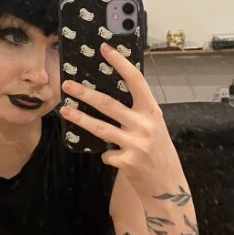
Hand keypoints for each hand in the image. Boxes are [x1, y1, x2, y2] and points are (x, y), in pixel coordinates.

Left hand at [59, 42, 182, 197]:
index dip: (120, 63)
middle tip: (67, 84)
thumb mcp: (154, 126)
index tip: (105, 49)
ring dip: (80, 118)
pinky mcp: (127, 162)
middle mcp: (145, 125)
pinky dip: (105, 154)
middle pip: (109, 104)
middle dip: (85, 93)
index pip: (136, 80)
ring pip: (101, 128)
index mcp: (152, 111)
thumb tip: (110, 93)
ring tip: (65, 111)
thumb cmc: (158, 152)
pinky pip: (106, 153)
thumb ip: (137, 112)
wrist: (168, 185)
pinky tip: (111, 156)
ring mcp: (136, 144)